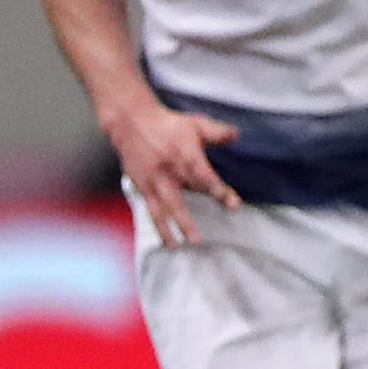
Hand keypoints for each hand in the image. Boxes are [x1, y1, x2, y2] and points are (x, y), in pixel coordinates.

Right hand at [105, 96, 240, 245]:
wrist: (131, 122)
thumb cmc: (169, 125)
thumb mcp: (196, 123)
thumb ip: (217, 132)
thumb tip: (236, 135)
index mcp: (185, 156)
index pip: (203, 177)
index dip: (218, 191)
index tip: (233, 205)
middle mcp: (167, 172)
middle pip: (178, 199)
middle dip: (187, 221)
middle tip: (198, 240)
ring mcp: (153, 181)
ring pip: (160, 209)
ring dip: (168, 229)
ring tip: (178, 246)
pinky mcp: (142, 187)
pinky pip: (151, 209)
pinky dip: (157, 226)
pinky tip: (166, 240)